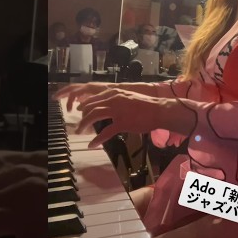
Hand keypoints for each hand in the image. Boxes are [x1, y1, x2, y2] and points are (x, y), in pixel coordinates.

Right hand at [53, 81, 113, 110]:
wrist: (127, 90)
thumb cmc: (117, 96)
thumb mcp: (105, 102)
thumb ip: (92, 107)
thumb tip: (82, 116)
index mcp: (90, 88)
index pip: (75, 93)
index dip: (70, 102)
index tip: (70, 111)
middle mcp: (89, 86)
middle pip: (72, 88)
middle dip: (62, 92)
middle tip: (54, 97)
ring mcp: (92, 87)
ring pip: (76, 89)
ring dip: (67, 93)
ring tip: (59, 98)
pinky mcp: (95, 90)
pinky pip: (81, 91)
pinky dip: (75, 95)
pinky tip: (75, 102)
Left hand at [76, 88, 195, 147]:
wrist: (158, 110)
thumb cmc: (146, 105)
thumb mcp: (128, 97)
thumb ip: (117, 100)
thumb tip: (108, 106)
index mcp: (114, 93)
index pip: (94, 99)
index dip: (85, 106)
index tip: (80, 112)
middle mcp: (113, 99)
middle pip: (91, 107)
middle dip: (82, 117)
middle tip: (78, 125)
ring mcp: (117, 111)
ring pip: (94, 116)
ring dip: (84, 125)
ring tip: (80, 132)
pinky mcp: (122, 123)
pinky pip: (105, 132)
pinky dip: (97, 139)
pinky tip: (92, 144)